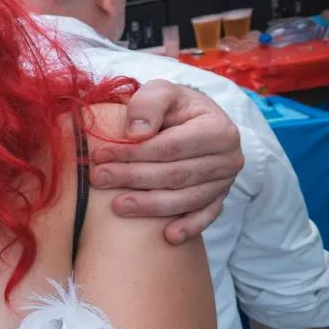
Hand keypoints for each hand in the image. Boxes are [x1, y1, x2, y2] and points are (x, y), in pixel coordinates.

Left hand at [90, 80, 242, 242]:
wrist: (192, 121)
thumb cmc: (173, 106)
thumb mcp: (161, 92)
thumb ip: (148, 104)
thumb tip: (137, 133)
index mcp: (219, 129)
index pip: (171, 147)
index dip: (134, 153)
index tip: (102, 155)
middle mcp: (229, 158)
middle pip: (176, 174)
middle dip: (134, 178)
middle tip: (99, 179)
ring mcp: (225, 182)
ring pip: (186, 199)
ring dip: (150, 205)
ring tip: (117, 206)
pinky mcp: (219, 199)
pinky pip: (205, 217)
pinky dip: (189, 227)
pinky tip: (168, 236)